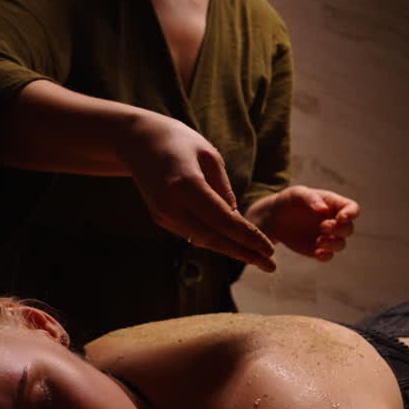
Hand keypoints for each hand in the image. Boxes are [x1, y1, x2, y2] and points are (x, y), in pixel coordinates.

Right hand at [118, 113, 275, 270]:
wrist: (138, 141)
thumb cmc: (180, 141)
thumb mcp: (210, 157)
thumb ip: (224, 191)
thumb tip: (235, 222)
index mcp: (187, 186)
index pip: (224, 221)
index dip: (249, 238)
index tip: (270, 249)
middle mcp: (172, 206)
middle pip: (214, 239)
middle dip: (244, 253)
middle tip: (270, 266)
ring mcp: (163, 216)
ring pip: (204, 240)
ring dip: (231, 249)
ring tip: (257, 257)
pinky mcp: (161, 219)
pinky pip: (193, 233)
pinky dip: (214, 239)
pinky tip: (233, 243)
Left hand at [249, 186, 358, 260]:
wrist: (274, 218)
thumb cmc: (288, 201)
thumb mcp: (297, 194)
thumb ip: (310, 198)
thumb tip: (324, 210)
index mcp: (333, 204)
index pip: (352, 208)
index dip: (351, 214)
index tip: (341, 218)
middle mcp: (334, 221)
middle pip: (348, 229)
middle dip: (339, 230)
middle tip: (323, 227)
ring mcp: (327, 237)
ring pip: (341, 244)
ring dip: (334, 244)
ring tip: (319, 241)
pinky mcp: (317, 249)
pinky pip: (328, 256)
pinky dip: (326, 256)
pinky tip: (317, 252)